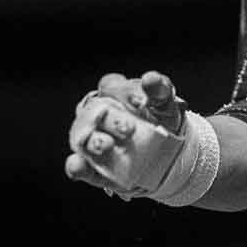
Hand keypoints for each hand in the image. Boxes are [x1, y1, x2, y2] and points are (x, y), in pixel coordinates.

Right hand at [64, 71, 190, 196]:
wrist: (169, 155)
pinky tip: (77, 165)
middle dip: (111, 121)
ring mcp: (93, 141)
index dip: (124, 92)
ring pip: (84, 139)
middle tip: (129, 129)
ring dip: (93, 142)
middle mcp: (97, 116)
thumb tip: (150, 79)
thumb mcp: (165, 104)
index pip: (111, 86)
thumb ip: (160, 90)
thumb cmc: (160, 120)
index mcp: (113, 94)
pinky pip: (79, 167)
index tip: (141, 102)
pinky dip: (77, 166)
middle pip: (94, 113)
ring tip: (107, 145)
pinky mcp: (93, 167)